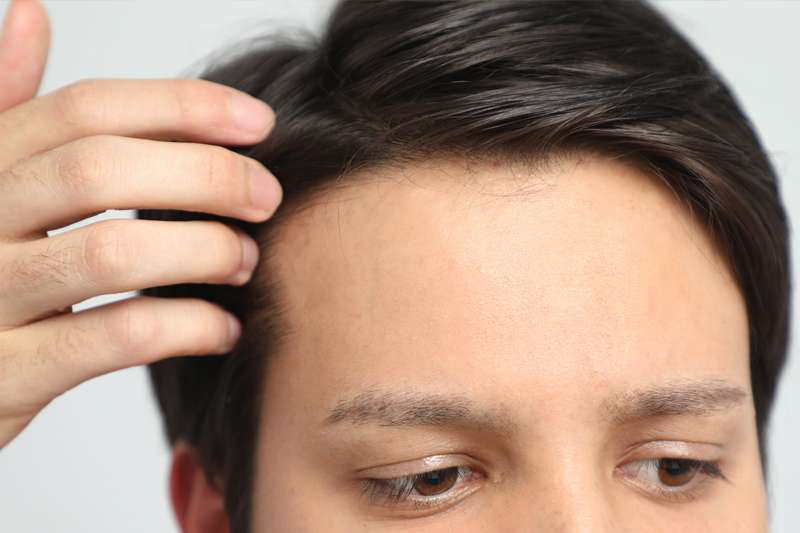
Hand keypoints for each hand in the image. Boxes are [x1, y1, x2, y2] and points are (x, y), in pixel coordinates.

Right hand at [0, 0, 281, 448]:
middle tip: (266, 197)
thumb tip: (32, 12)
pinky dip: (189, 327)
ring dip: (203, 250)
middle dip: (204, 175)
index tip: (260, 123)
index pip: (85, 110)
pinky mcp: (8, 376)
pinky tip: (225, 329)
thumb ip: (13, 111)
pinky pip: (118, 337)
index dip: (181, 106)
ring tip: (246, 260)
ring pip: (112, 253)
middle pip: (98, 169)